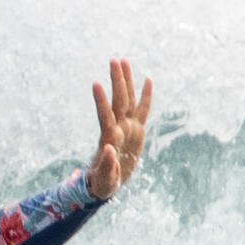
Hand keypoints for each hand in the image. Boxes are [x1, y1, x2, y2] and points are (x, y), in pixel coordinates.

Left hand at [85, 57, 154, 200]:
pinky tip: (147, 79)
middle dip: (116, 81)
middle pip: (118, 101)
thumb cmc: (103, 182)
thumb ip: (106, 165)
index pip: (105, 116)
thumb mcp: (104, 179)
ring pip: (127, 99)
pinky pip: (142, 109)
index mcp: (109, 139)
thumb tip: (108, 148)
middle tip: (113, 61)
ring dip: (125, 81)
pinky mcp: (137, 130)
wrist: (108, 181)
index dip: (101, 101)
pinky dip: (145, 95)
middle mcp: (118, 128)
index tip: (96, 84)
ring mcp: (127, 127)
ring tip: (122, 61)